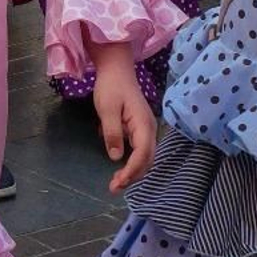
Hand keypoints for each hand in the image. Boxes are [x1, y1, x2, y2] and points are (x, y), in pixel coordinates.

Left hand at [92, 51, 157, 192]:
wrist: (116, 69)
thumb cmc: (112, 86)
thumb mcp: (107, 109)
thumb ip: (113, 132)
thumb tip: (116, 157)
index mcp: (143, 124)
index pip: (142, 154)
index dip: (131, 171)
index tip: (117, 183)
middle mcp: (149, 129)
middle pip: (146, 159)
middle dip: (133, 176)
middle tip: (114, 187)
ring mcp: (145, 129)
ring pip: (144, 156)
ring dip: (133, 171)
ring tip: (116, 182)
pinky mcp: (139, 128)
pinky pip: (139, 149)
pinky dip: (131, 161)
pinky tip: (118, 163)